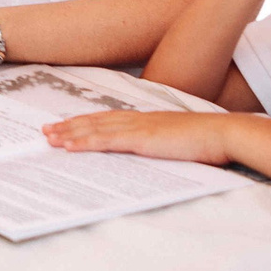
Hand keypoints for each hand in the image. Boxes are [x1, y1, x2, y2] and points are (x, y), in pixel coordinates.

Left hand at [43, 109, 243, 166]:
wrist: (225, 135)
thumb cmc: (210, 141)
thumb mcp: (180, 142)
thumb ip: (164, 144)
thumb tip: (155, 152)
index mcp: (148, 120)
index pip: (109, 119)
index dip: (86, 121)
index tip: (68, 124)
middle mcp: (139, 120)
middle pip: (96, 121)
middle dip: (70, 126)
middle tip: (46, 130)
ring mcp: (139, 128)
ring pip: (96, 130)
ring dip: (70, 134)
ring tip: (49, 138)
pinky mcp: (142, 140)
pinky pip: (107, 142)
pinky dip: (85, 143)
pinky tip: (69, 147)